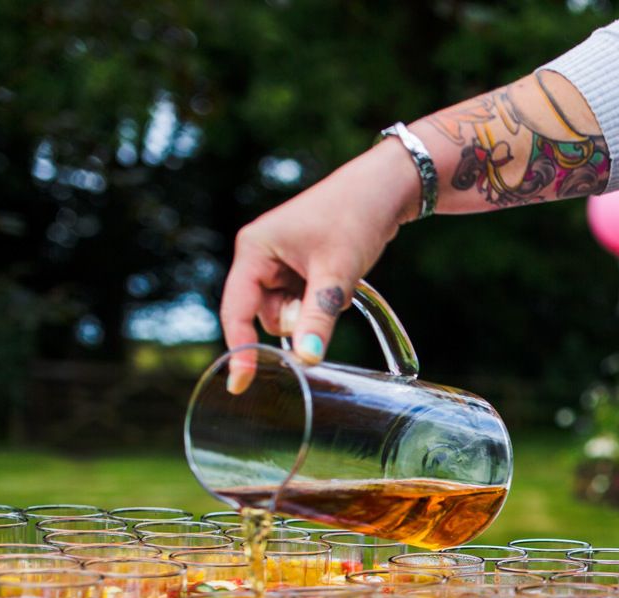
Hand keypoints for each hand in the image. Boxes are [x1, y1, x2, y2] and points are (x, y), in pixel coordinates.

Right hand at [218, 141, 418, 391]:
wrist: (382, 192)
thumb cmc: (353, 218)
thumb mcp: (336, 272)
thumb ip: (319, 316)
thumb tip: (307, 359)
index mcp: (253, 250)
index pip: (236, 310)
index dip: (240, 348)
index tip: (242, 384)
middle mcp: (259, 257)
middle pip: (266, 316)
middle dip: (300, 318)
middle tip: (330, 291)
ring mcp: (278, 264)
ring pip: (290, 314)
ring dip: (316, 310)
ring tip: (338, 278)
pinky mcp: (298, 270)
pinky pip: (306, 304)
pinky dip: (325, 302)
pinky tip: (340, 278)